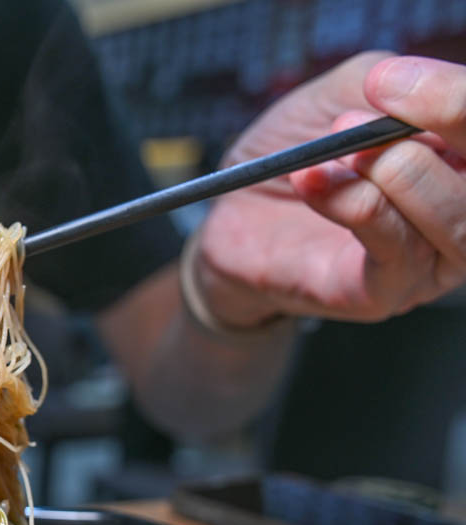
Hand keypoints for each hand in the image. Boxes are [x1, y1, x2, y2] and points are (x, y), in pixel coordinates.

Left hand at [195, 53, 465, 325]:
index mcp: (459, 156)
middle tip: (356, 120)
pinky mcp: (385, 292)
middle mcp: (461, 207)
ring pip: (457, 219)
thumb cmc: (291, 157)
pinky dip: (356, 206)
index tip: (387, 82)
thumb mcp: (334, 97)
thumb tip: (403, 81)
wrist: (233, 215)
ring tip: (339, 154)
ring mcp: (429, 259)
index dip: (456, 99)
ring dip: (400, 173)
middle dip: (442, 129)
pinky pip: (396, 251)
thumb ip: (381, 79)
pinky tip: (313, 182)